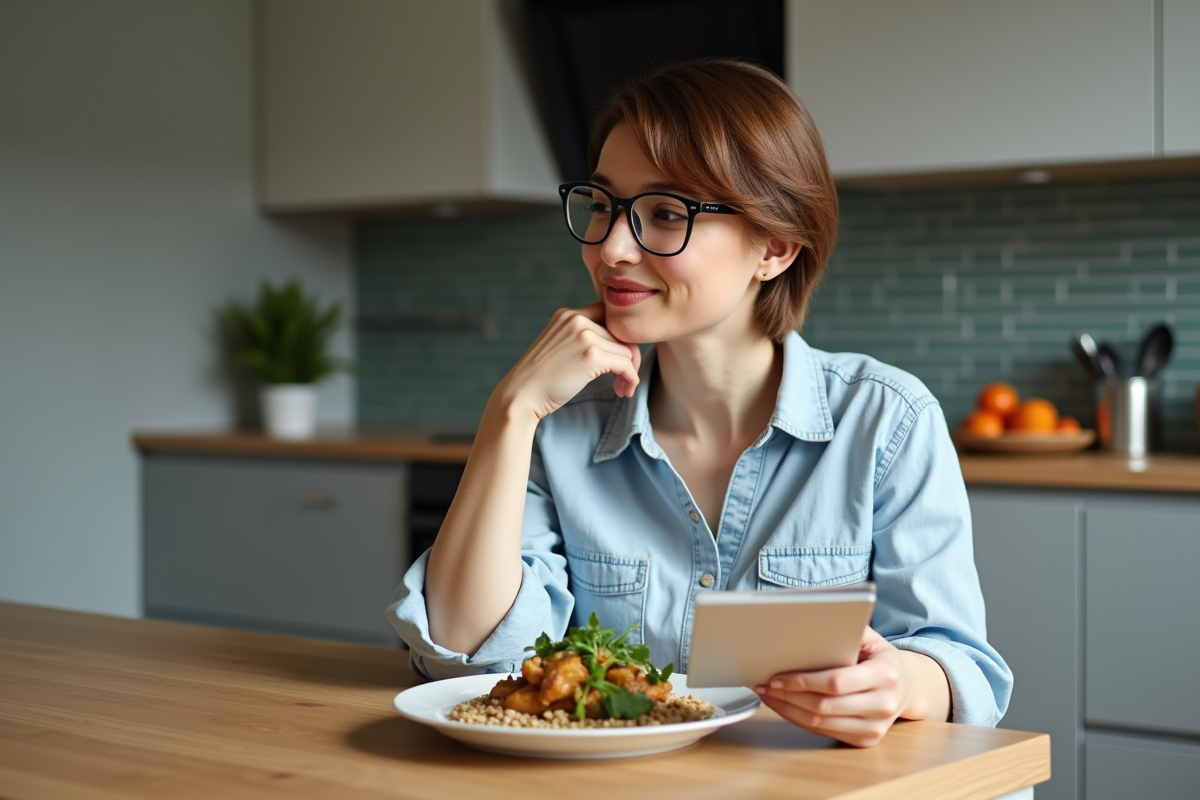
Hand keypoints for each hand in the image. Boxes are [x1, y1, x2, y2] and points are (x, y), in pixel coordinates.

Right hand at [494, 303, 640, 420]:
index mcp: (568, 314)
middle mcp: (577, 319)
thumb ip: (582, 337)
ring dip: (629, 371)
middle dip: (628, 357)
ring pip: (626, 350)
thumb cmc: (541, 378)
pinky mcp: (593, 356)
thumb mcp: (560, 345)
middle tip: (622, 379)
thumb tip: (620, 344)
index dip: (619, 338)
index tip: (619, 358)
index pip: (609, 316)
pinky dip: (630, 378)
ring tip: (620, 388)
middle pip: (621, 334)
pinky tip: (624, 390)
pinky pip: (626, 364)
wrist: (521, 394)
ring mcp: (585, 336)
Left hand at [753, 626, 916, 747]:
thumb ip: (848, 629)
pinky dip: (799, 720)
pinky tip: (784, 707)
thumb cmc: (881, 659)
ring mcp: (875, 728)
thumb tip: (810, 620)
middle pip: (824, 706)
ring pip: (820, 723)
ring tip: (768, 695)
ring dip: (788, 710)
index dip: (803, 681)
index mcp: (885, 675)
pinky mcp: (866, 740)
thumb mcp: (872, 639)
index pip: (836, 682)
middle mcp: (883, 705)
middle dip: (788, 696)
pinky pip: (824, 732)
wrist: (907, 688)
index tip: (777, 676)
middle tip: (764, 685)